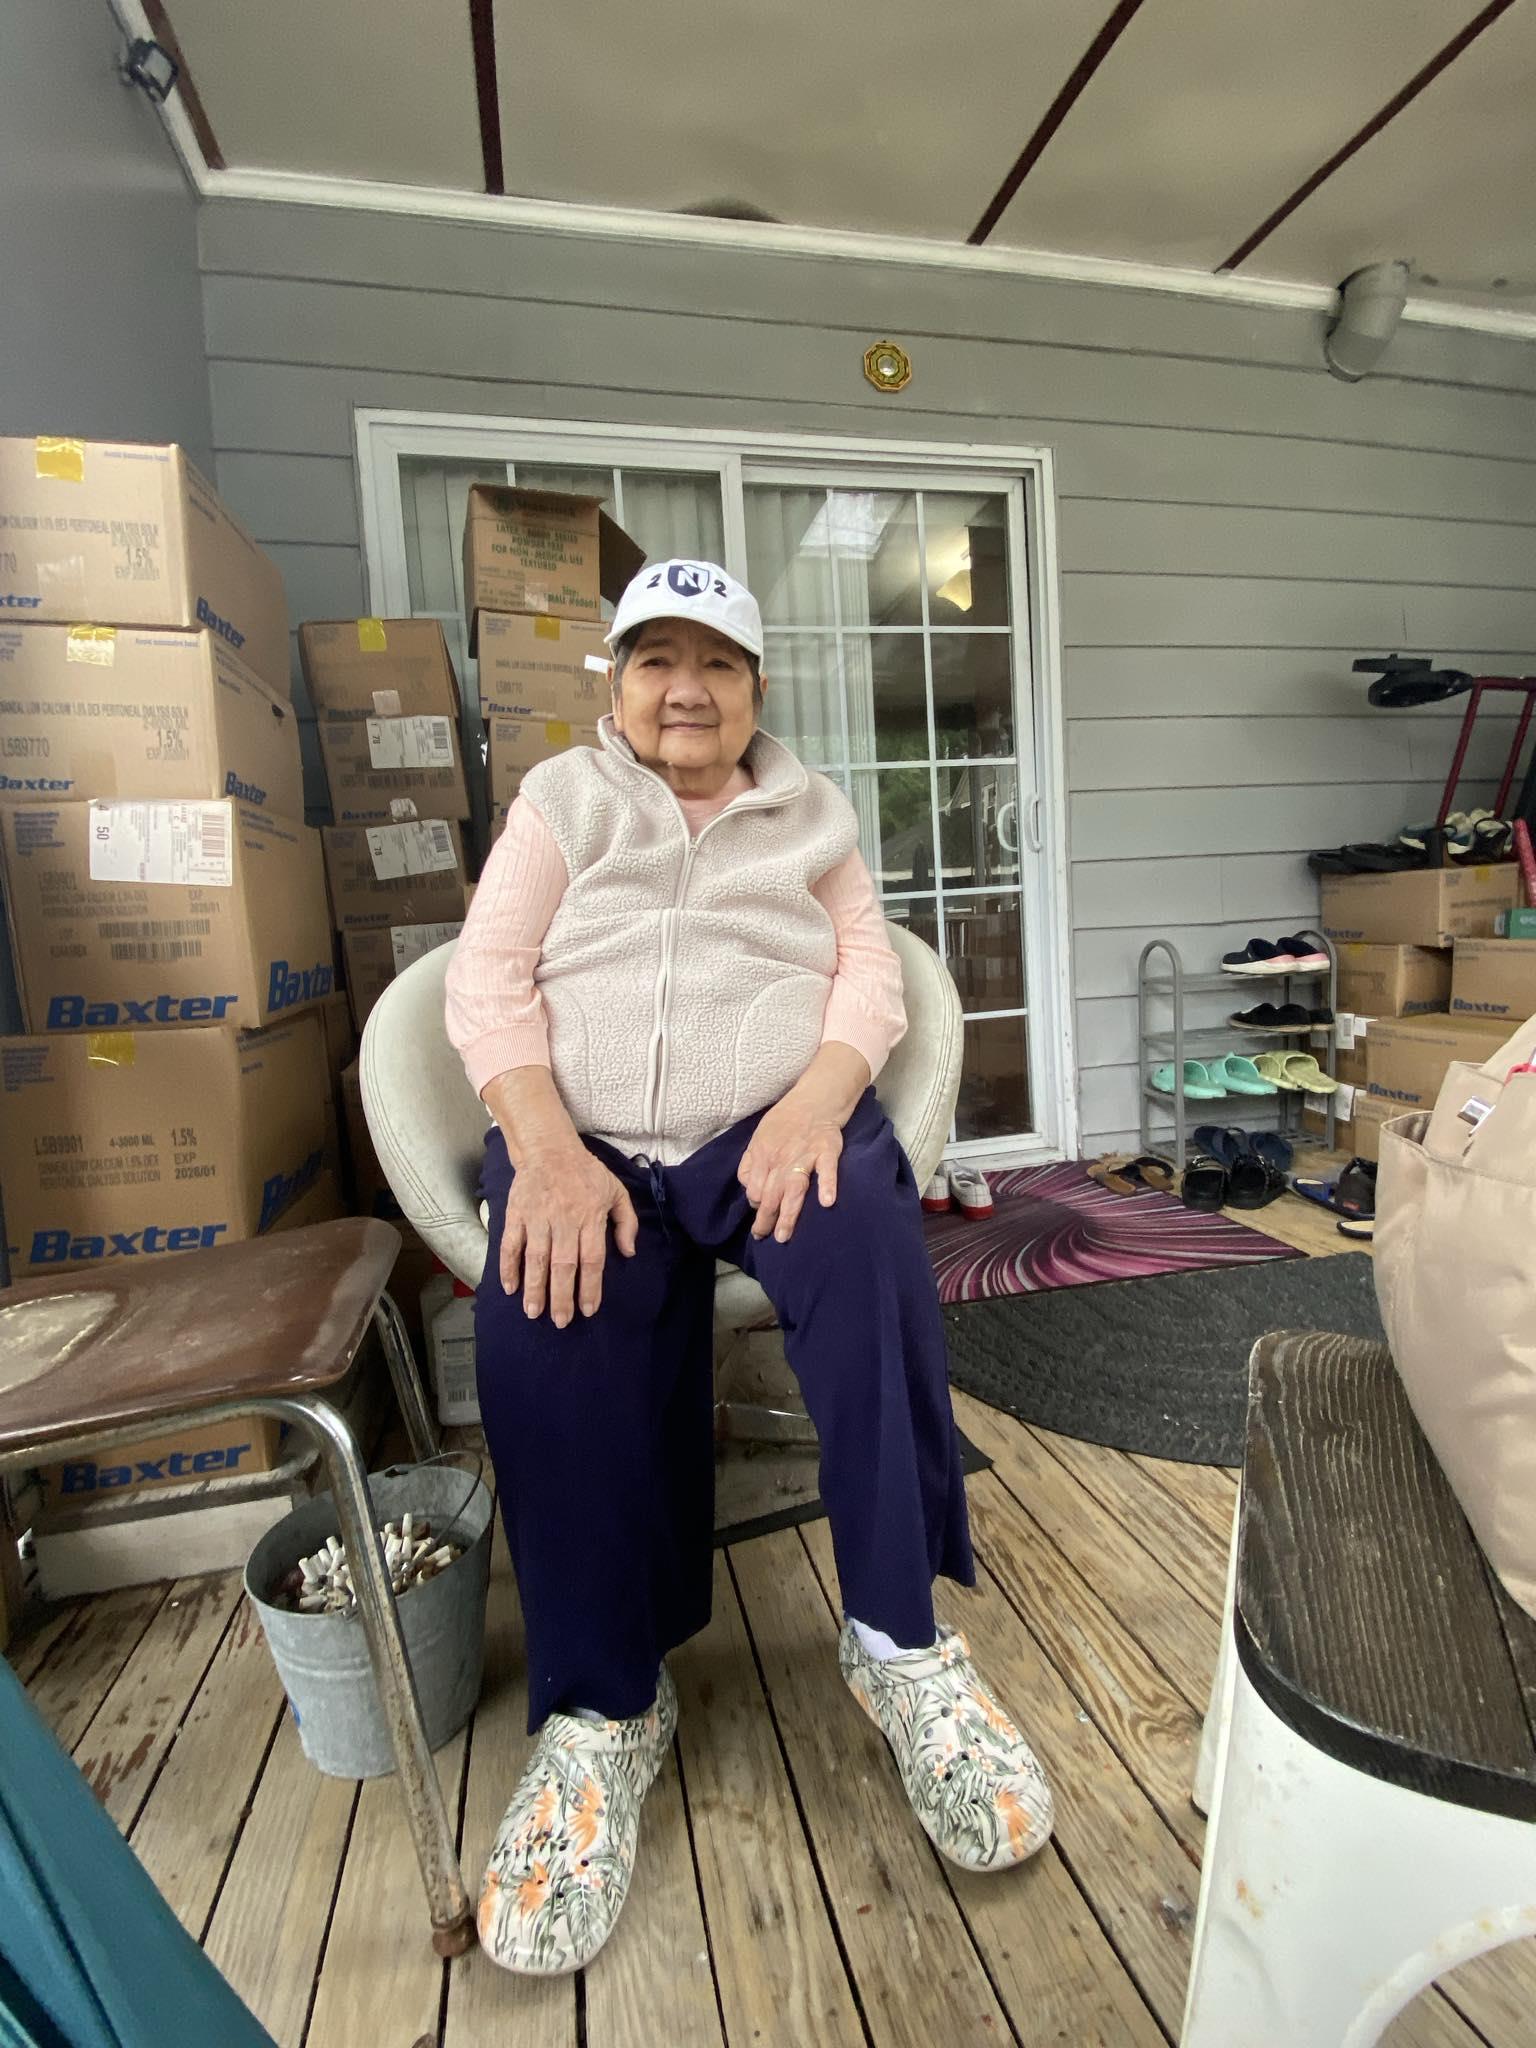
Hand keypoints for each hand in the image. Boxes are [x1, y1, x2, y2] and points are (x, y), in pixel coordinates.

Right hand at [499, 1144, 638, 1327]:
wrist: (549, 1148)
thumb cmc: (586, 1172)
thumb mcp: (616, 1191)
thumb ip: (627, 1222)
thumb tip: (629, 1252)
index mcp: (590, 1217)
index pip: (591, 1259)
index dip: (590, 1287)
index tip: (588, 1310)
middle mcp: (564, 1220)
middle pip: (563, 1265)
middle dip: (561, 1296)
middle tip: (560, 1321)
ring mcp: (538, 1217)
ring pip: (536, 1258)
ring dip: (534, 1287)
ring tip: (534, 1312)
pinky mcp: (517, 1213)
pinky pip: (511, 1244)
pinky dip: (509, 1266)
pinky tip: (510, 1287)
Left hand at [738, 1091, 844, 1243]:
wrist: (813, 1099)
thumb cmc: (784, 1122)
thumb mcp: (758, 1138)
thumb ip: (750, 1164)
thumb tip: (748, 1190)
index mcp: (763, 1155)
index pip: (754, 1189)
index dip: (756, 1205)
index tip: (761, 1217)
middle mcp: (781, 1158)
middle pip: (770, 1193)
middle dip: (766, 1219)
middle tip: (764, 1238)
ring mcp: (805, 1155)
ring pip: (794, 1187)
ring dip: (788, 1212)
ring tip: (784, 1234)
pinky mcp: (827, 1150)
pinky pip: (827, 1169)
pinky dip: (827, 1184)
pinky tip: (827, 1202)